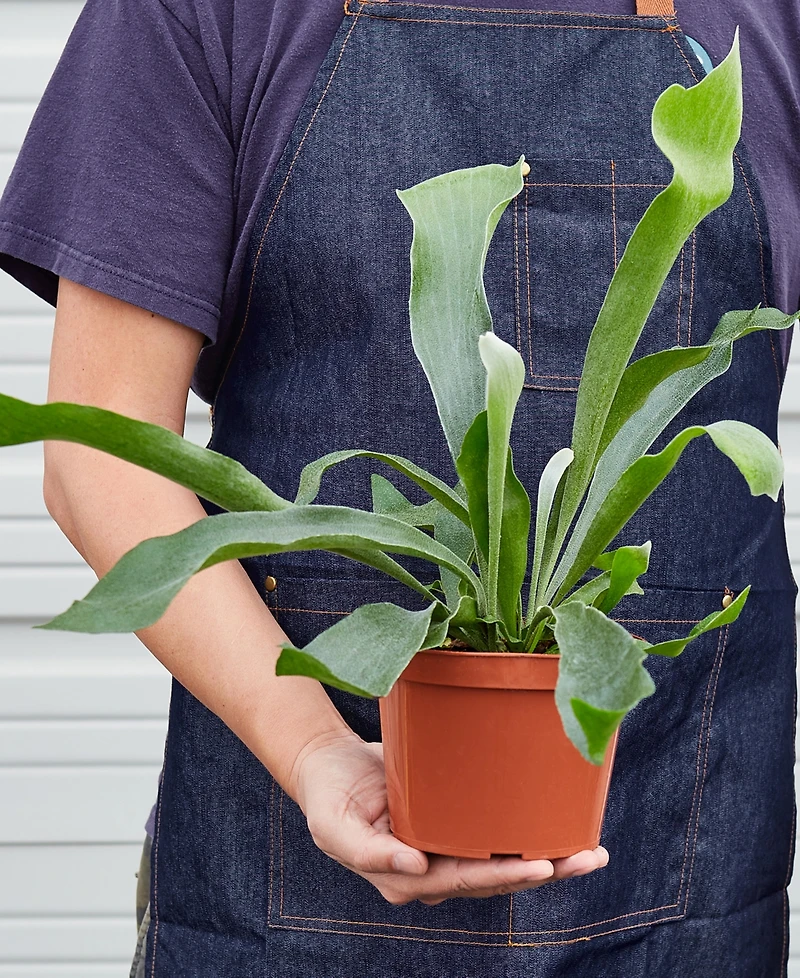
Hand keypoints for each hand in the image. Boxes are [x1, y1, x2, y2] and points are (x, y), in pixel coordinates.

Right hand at [292, 731, 608, 906]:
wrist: (327, 764)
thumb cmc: (328, 796)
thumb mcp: (334, 825)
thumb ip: (369, 853)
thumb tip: (417, 869)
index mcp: (406, 877)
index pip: (464, 880)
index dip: (503, 875)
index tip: (541, 866)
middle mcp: (433, 869)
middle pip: (496, 877)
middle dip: (544, 870)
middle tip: (586, 858)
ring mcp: (445, 847)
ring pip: (503, 859)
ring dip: (549, 858)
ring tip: (591, 851)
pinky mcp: (453, 821)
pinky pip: (494, 832)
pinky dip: (529, 832)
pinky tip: (561, 825)